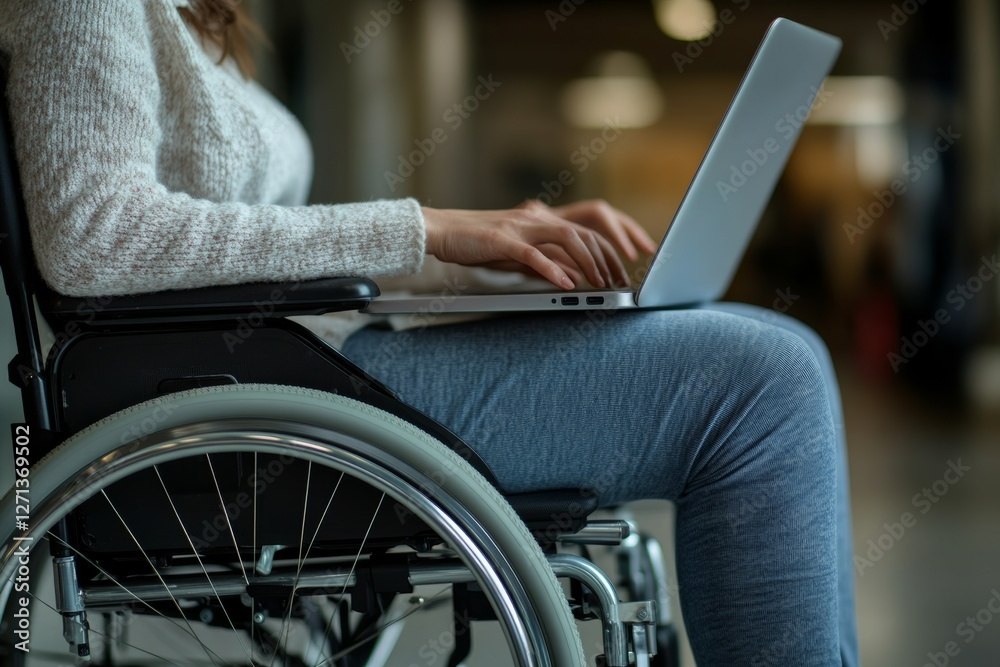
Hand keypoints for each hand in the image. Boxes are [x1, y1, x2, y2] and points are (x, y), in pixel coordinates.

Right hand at [421, 200, 654, 289]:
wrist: (441, 229)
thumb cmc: (476, 242)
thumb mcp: (517, 250)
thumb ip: (543, 258)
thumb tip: (571, 276)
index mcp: (541, 220)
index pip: (587, 231)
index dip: (609, 251)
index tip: (621, 273)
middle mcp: (536, 219)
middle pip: (585, 233)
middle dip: (608, 259)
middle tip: (619, 282)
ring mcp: (520, 227)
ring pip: (567, 239)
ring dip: (588, 262)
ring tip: (600, 283)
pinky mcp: (502, 240)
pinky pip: (534, 255)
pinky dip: (553, 270)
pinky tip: (567, 284)